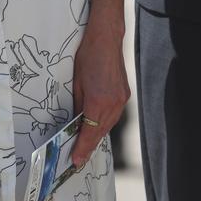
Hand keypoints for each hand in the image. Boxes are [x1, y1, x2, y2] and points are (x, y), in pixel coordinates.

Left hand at [70, 21, 129, 169]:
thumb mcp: (76, 83)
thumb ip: (78, 105)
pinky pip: (113, 115)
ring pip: (108, 126)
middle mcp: (113, 104)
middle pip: (100, 133)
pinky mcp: (125, 95)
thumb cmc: (87, 57)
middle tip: (78, 157)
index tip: (75, 161)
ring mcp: (121, 100)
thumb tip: (76, 122)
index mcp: (98, 102)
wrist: (106, 39)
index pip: (89, 134)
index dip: (82, 149)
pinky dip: (104, 122)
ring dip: (97, 135)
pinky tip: (97, 124)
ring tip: (85, 143)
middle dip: (88, 146)